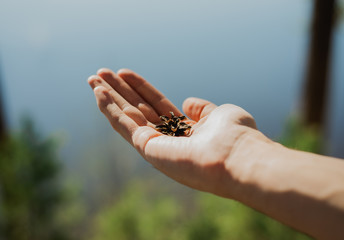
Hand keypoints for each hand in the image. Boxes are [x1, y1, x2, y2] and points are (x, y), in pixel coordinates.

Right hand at [88, 68, 268, 196]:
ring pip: (126, 116)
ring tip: (93, 79)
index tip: (124, 72)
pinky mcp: (148, 149)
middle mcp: (167, 140)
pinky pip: (124, 125)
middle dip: (119, 91)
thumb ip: (202, 110)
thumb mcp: (219, 115)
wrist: (238, 157)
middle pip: (137, 109)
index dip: (139, 88)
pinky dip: (110, 109)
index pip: (155, 105)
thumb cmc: (236, 136)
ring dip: (108, 98)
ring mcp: (156, 146)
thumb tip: (186, 102)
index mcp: (183, 132)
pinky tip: (99, 93)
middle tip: (99, 73)